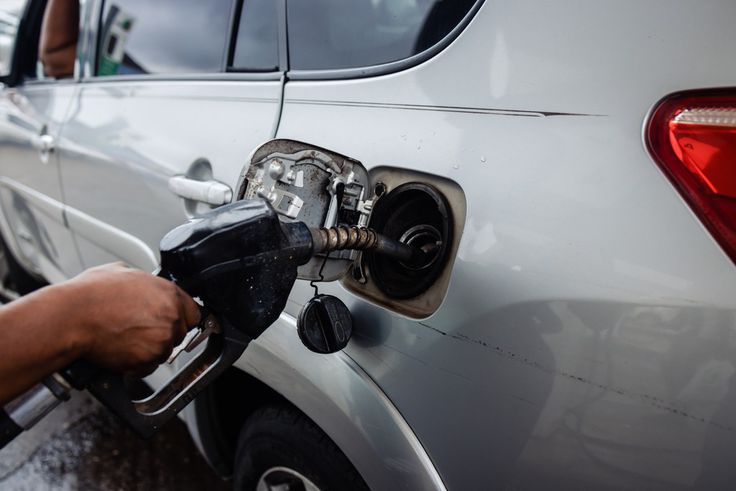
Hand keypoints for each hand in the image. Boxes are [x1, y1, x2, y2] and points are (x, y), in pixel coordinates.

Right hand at [68, 263, 200, 374]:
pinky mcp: (147, 360)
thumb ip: (146, 282)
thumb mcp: (123, 272)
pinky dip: (138, 363)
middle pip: (180, 332)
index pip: (193, 312)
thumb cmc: (90, 294)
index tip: (171, 321)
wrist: (71, 317)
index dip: (180, 317)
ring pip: (165, 350)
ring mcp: (161, 340)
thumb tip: (147, 285)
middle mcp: (170, 317)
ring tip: (127, 338)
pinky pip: (149, 366)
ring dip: (150, 348)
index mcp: (169, 293)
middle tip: (141, 330)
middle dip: (163, 332)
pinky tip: (122, 350)